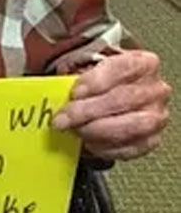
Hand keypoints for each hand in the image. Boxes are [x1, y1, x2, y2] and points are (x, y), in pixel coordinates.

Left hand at [52, 50, 169, 159]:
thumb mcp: (90, 71)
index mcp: (144, 64)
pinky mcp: (150, 141)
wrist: (112, 103)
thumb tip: (57, 92)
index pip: (122, 68)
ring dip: (96, 131)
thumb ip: (78, 77)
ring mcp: (156, 117)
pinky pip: (128, 148)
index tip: (75, 92)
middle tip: (63, 119)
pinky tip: (89, 143)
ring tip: (76, 131)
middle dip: (87, 111)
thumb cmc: (102, 86)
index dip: (96, 81)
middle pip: (123, 99)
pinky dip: (104, 148)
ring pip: (129, 126)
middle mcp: (155, 89)